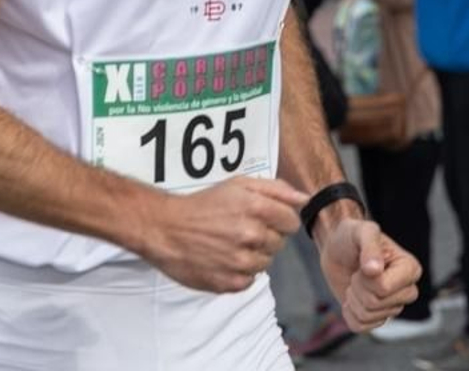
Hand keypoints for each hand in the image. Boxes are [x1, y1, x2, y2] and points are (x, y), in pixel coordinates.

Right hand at [139, 177, 306, 292]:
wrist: (165, 229)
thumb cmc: (202, 205)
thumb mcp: (237, 185)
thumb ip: (275, 189)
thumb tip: (303, 199)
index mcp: (255, 208)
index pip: (291, 222)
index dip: (279, 220)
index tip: (263, 218)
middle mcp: (250, 235)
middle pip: (279, 243)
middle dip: (265, 236)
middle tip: (240, 229)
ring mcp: (240, 262)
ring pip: (266, 262)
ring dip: (253, 254)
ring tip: (230, 244)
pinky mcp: (230, 283)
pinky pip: (249, 280)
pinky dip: (240, 272)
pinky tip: (223, 259)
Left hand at [318, 218, 421, 331]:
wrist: (336, 249)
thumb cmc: (352, 236)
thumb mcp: (361, 231)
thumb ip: (369, 245)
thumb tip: (374, 270)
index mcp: (410, 269)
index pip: (384, 287)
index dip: (365, 278)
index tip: (364, 264)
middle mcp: (406, 290)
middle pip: (376, 303)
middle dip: (358, 288)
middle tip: (358, 273)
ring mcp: (392, 306)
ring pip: (367, 316)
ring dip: (353, 298)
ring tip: (356, 282)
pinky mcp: (377, 318)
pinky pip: (360, 327)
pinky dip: (349, 313)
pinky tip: (351, 298)